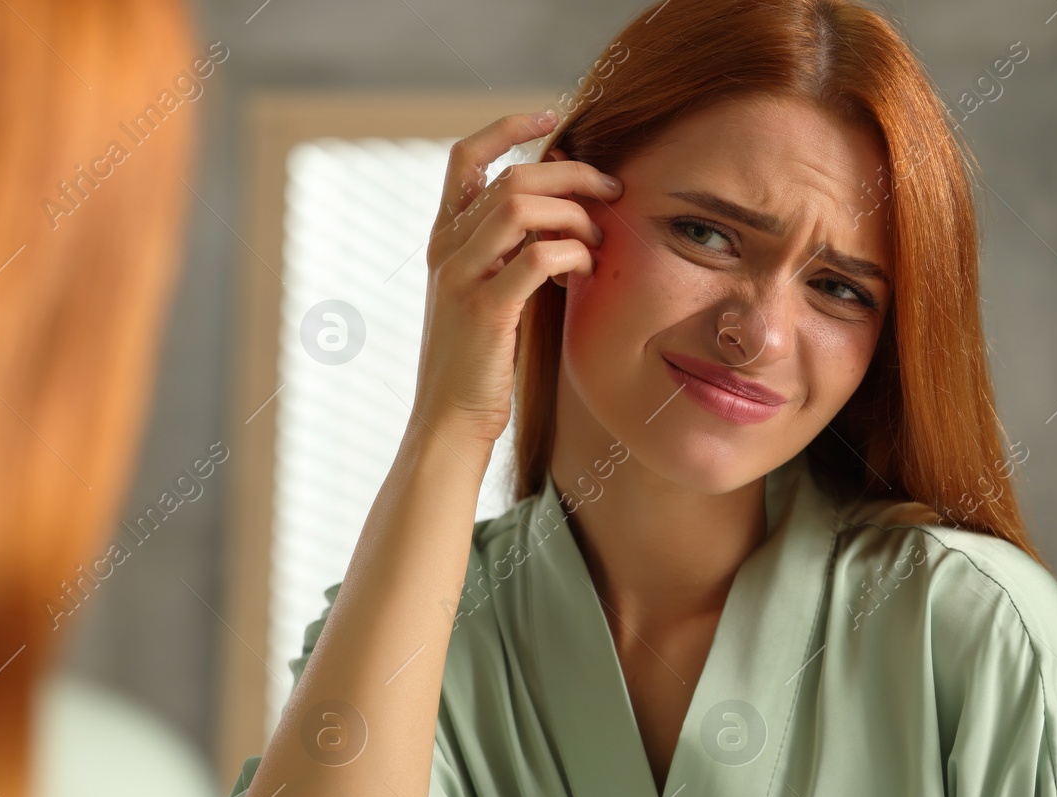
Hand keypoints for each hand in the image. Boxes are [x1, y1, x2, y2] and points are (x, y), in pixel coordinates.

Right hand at [410, 111, 623, 453]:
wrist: (450, 421)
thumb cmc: (480, 362)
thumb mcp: (491, 294)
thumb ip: (514, 252)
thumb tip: (568, 215)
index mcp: (445, 240)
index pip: (466, 158)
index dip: (507, 126)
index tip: (552, 114)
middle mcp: (446, 250)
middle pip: (511, 176)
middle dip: (571, 174)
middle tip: (611, 191)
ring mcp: (461, 278)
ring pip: (520, 206)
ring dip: (573, 214)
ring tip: (598, 239)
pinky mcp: (484, 312)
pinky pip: (536, 257)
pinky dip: (571, 253)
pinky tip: (585, 269)